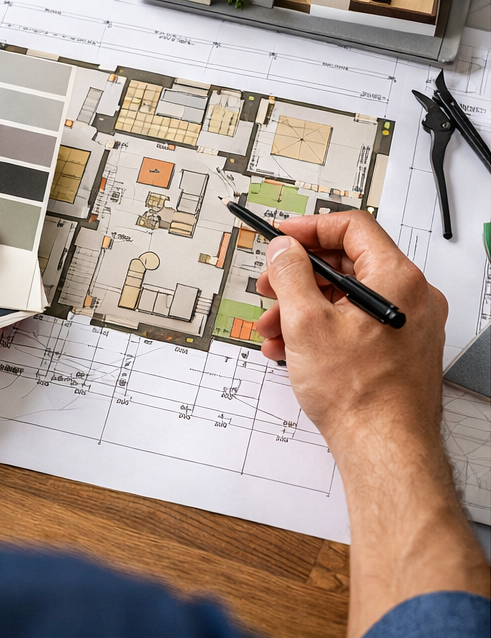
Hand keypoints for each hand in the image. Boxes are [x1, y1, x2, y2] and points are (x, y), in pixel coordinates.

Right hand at [255, 211, 488, 635]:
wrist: (385, 452)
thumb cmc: (359, 394)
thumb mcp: (306, 321)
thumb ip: (291, 273)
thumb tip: (285, 249)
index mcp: (397, 278)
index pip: (353, 227)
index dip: (310, 228)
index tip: (282, 237)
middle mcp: (411, 297)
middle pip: (348, 263)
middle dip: (299, 276)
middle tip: (269, 284)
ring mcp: (408, 326)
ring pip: (347, 298)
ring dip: (303, 307)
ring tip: (272, 329)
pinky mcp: (399, 351)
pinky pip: (355, 324)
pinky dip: (321, 329)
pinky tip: (289, 350)